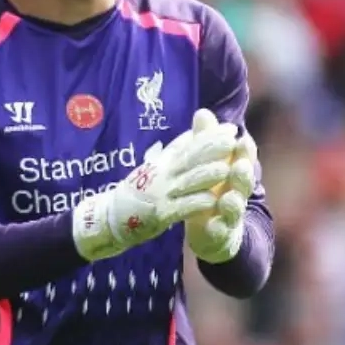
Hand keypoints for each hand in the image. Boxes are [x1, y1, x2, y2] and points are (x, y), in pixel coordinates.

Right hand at [72, 112, 238, 260]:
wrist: (113, 215)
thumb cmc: (141, 189)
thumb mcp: (158, 165)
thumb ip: (177, 149)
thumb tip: (196, 131)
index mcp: (165, 163)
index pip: (190, 145)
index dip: (210, 137)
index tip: (230, 128)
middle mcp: (163, 175)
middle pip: (189, 160)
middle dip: (211, 150)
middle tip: (232, 141)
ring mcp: (161, 194)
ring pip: (187, 183)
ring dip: (206, 176)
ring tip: (225, 169)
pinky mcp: (160, 214)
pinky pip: (180, 208)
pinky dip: (195, 204)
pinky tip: (211, 201)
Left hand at [185, 110, 256, 263]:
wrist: (212, 230)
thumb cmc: (211, 190)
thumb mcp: (206, 165)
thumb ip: (205, 140)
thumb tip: (203, 112)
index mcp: (233, 173)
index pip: (243, 159)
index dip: (245, 151)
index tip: (242, 139)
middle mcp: (236, 193)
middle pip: (244, 183)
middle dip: (243, 175)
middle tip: (239, 166)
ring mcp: (230, 215)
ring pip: (236, 208)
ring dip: (233, 203)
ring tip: (228, 198)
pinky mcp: (221, 234)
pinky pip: (221, 232)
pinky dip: (218, 229)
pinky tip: (213, 225)